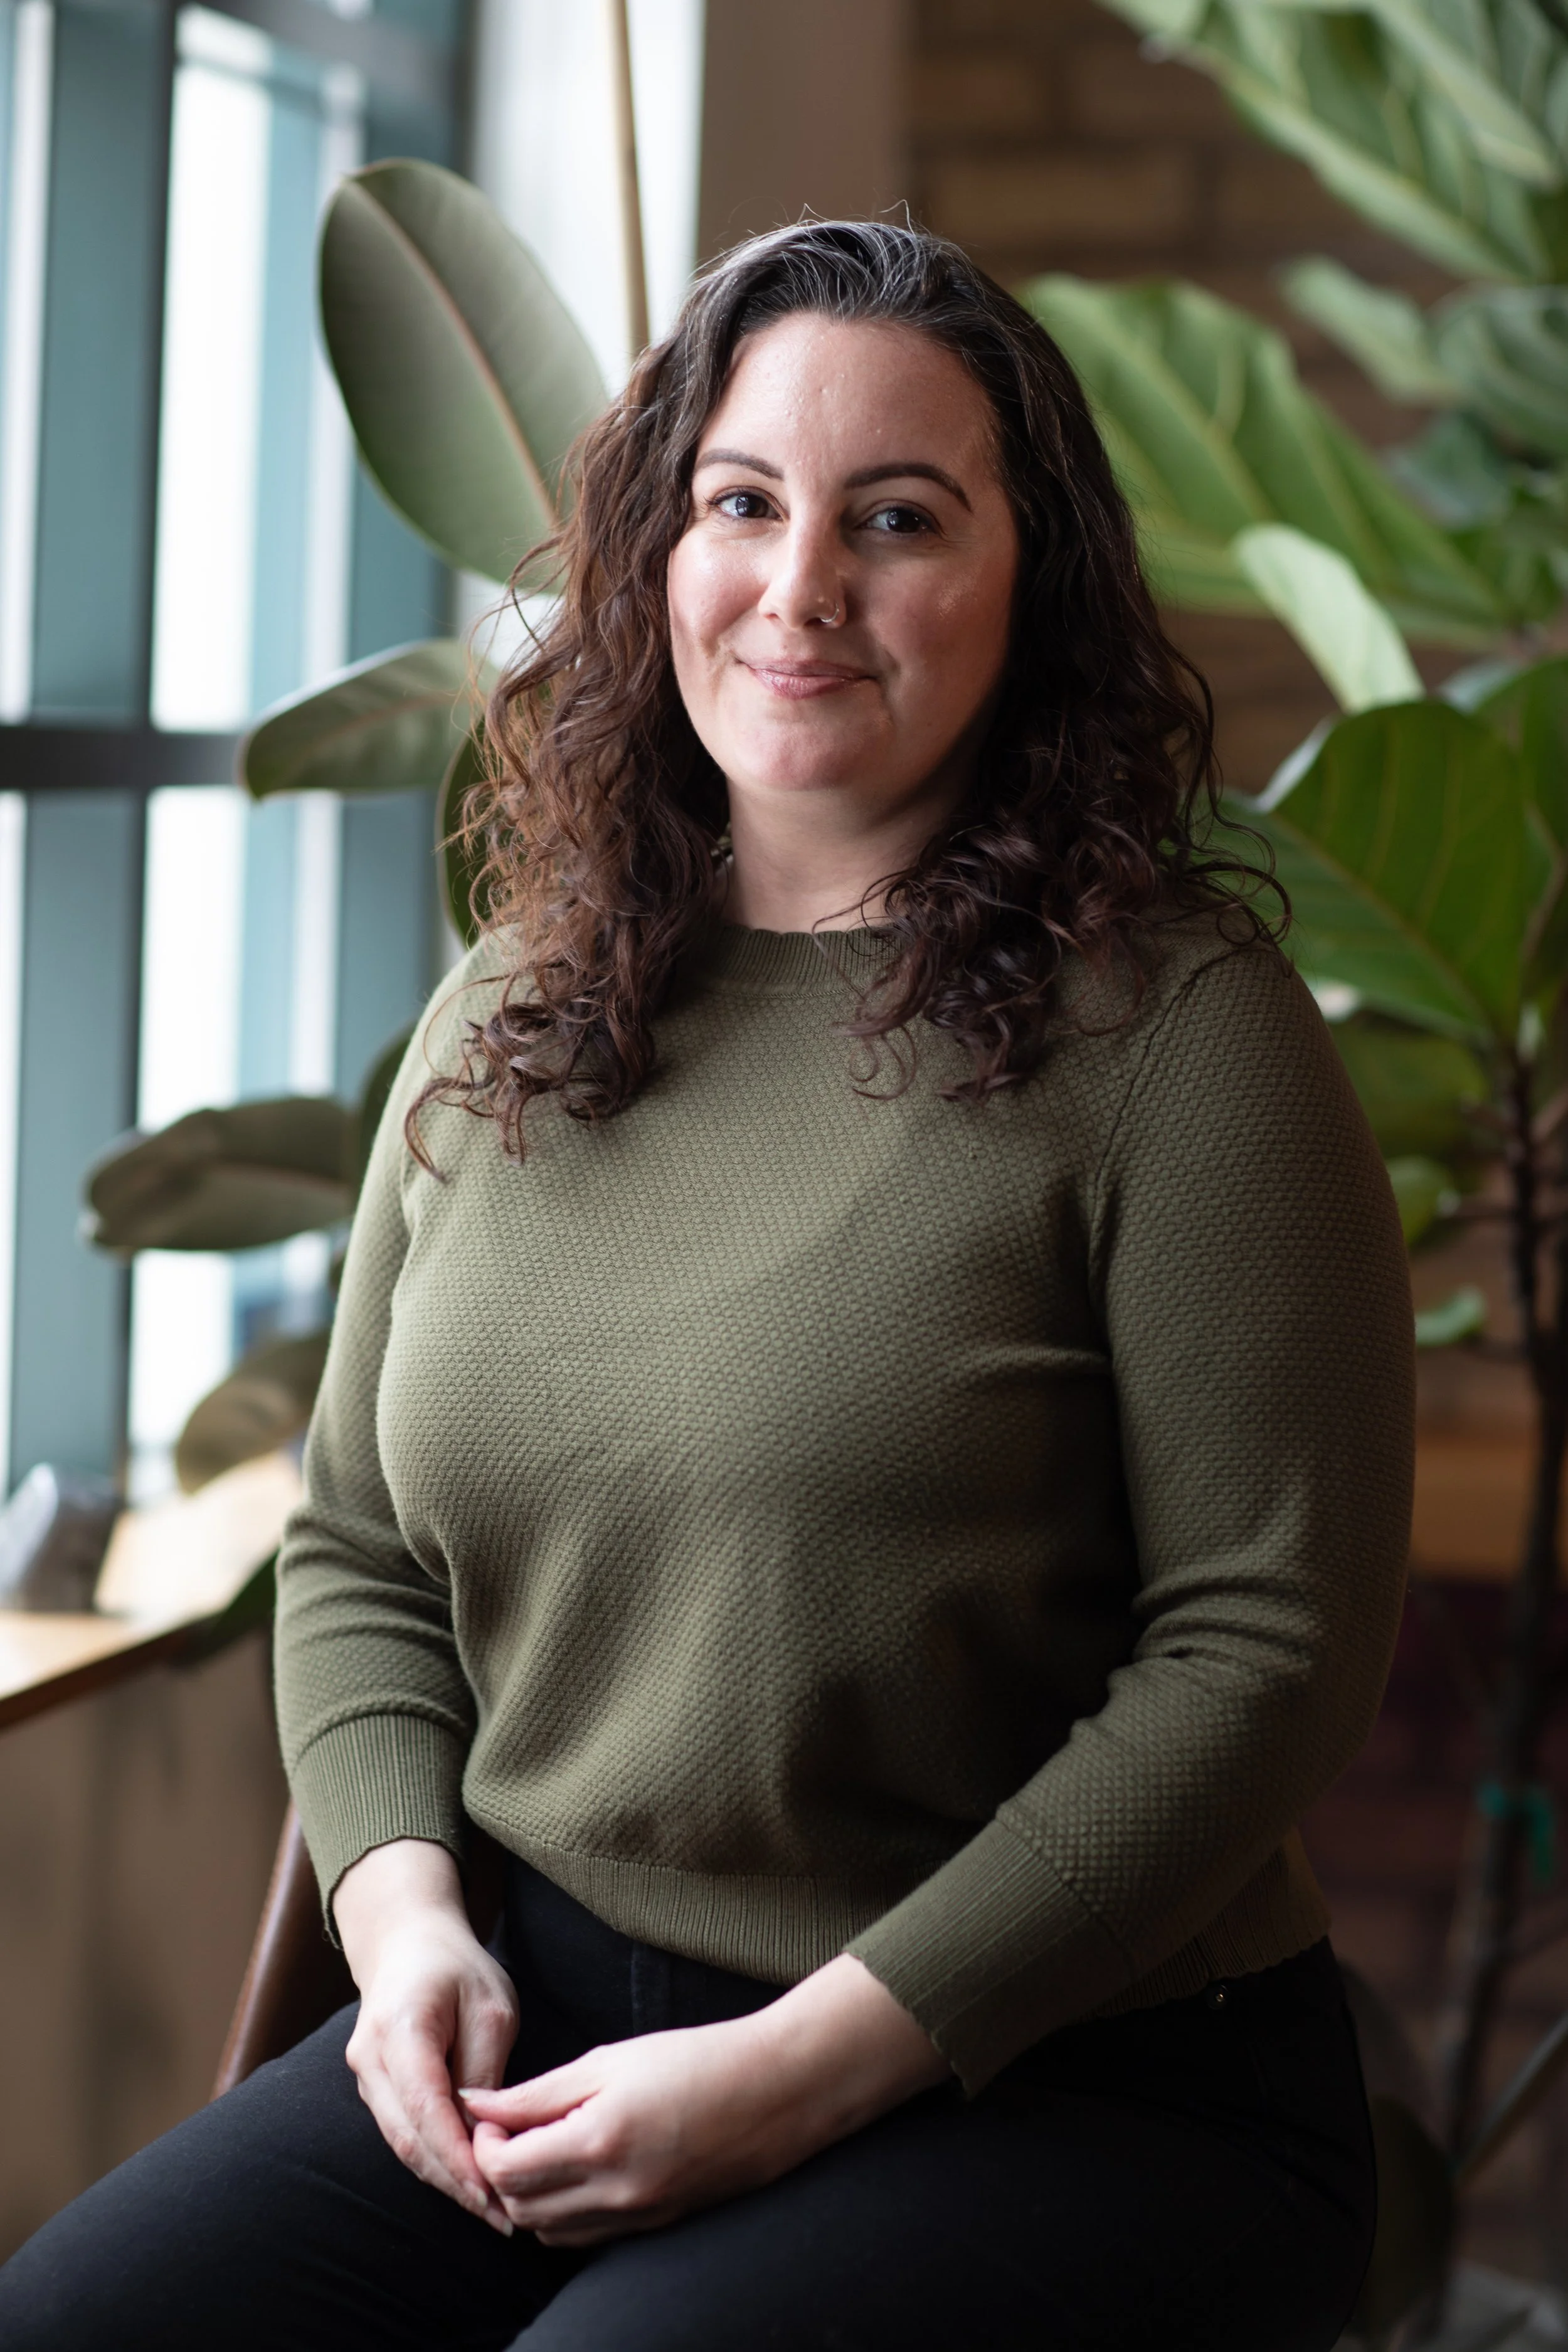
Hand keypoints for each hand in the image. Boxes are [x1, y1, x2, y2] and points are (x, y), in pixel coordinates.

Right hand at [333, 1838, 518, 2235]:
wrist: (406, 1940)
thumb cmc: (456, 1967)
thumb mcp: (490, 2007)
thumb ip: (485, 2070)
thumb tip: (486, 2135)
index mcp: (400, 2029)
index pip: (427, 2109)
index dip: (458, 2157)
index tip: (493, 2193)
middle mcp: (370, 2059)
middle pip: (410, 2138)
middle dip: (456, 2183)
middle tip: (503, 2217)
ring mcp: (364, 2076)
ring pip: (403, 2143)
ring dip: (445, 2179)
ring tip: (492, 2209)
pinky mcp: (371, 2087)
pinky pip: (401, 2133)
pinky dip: (433, 2160)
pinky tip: (467, 2180)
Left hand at [459, 1952, 949, 2246]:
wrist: (775, 2091)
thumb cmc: (694, 2059)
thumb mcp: (609, 2061)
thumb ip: (537, 2091)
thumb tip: (477, 2104)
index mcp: (598, 2141)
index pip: (504, 2169)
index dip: (485, 2143)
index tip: (494, 2113)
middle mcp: (614, 2191)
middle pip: (519, 2207)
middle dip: (500, 2172)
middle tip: (511, 2130)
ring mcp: (637, 2216)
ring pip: (547, 2231)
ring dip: (529, 2196)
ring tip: (542, 2148)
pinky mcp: (654, 2225)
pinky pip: (584, 2237)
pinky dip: (563, 2213)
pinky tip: (575, 2171)